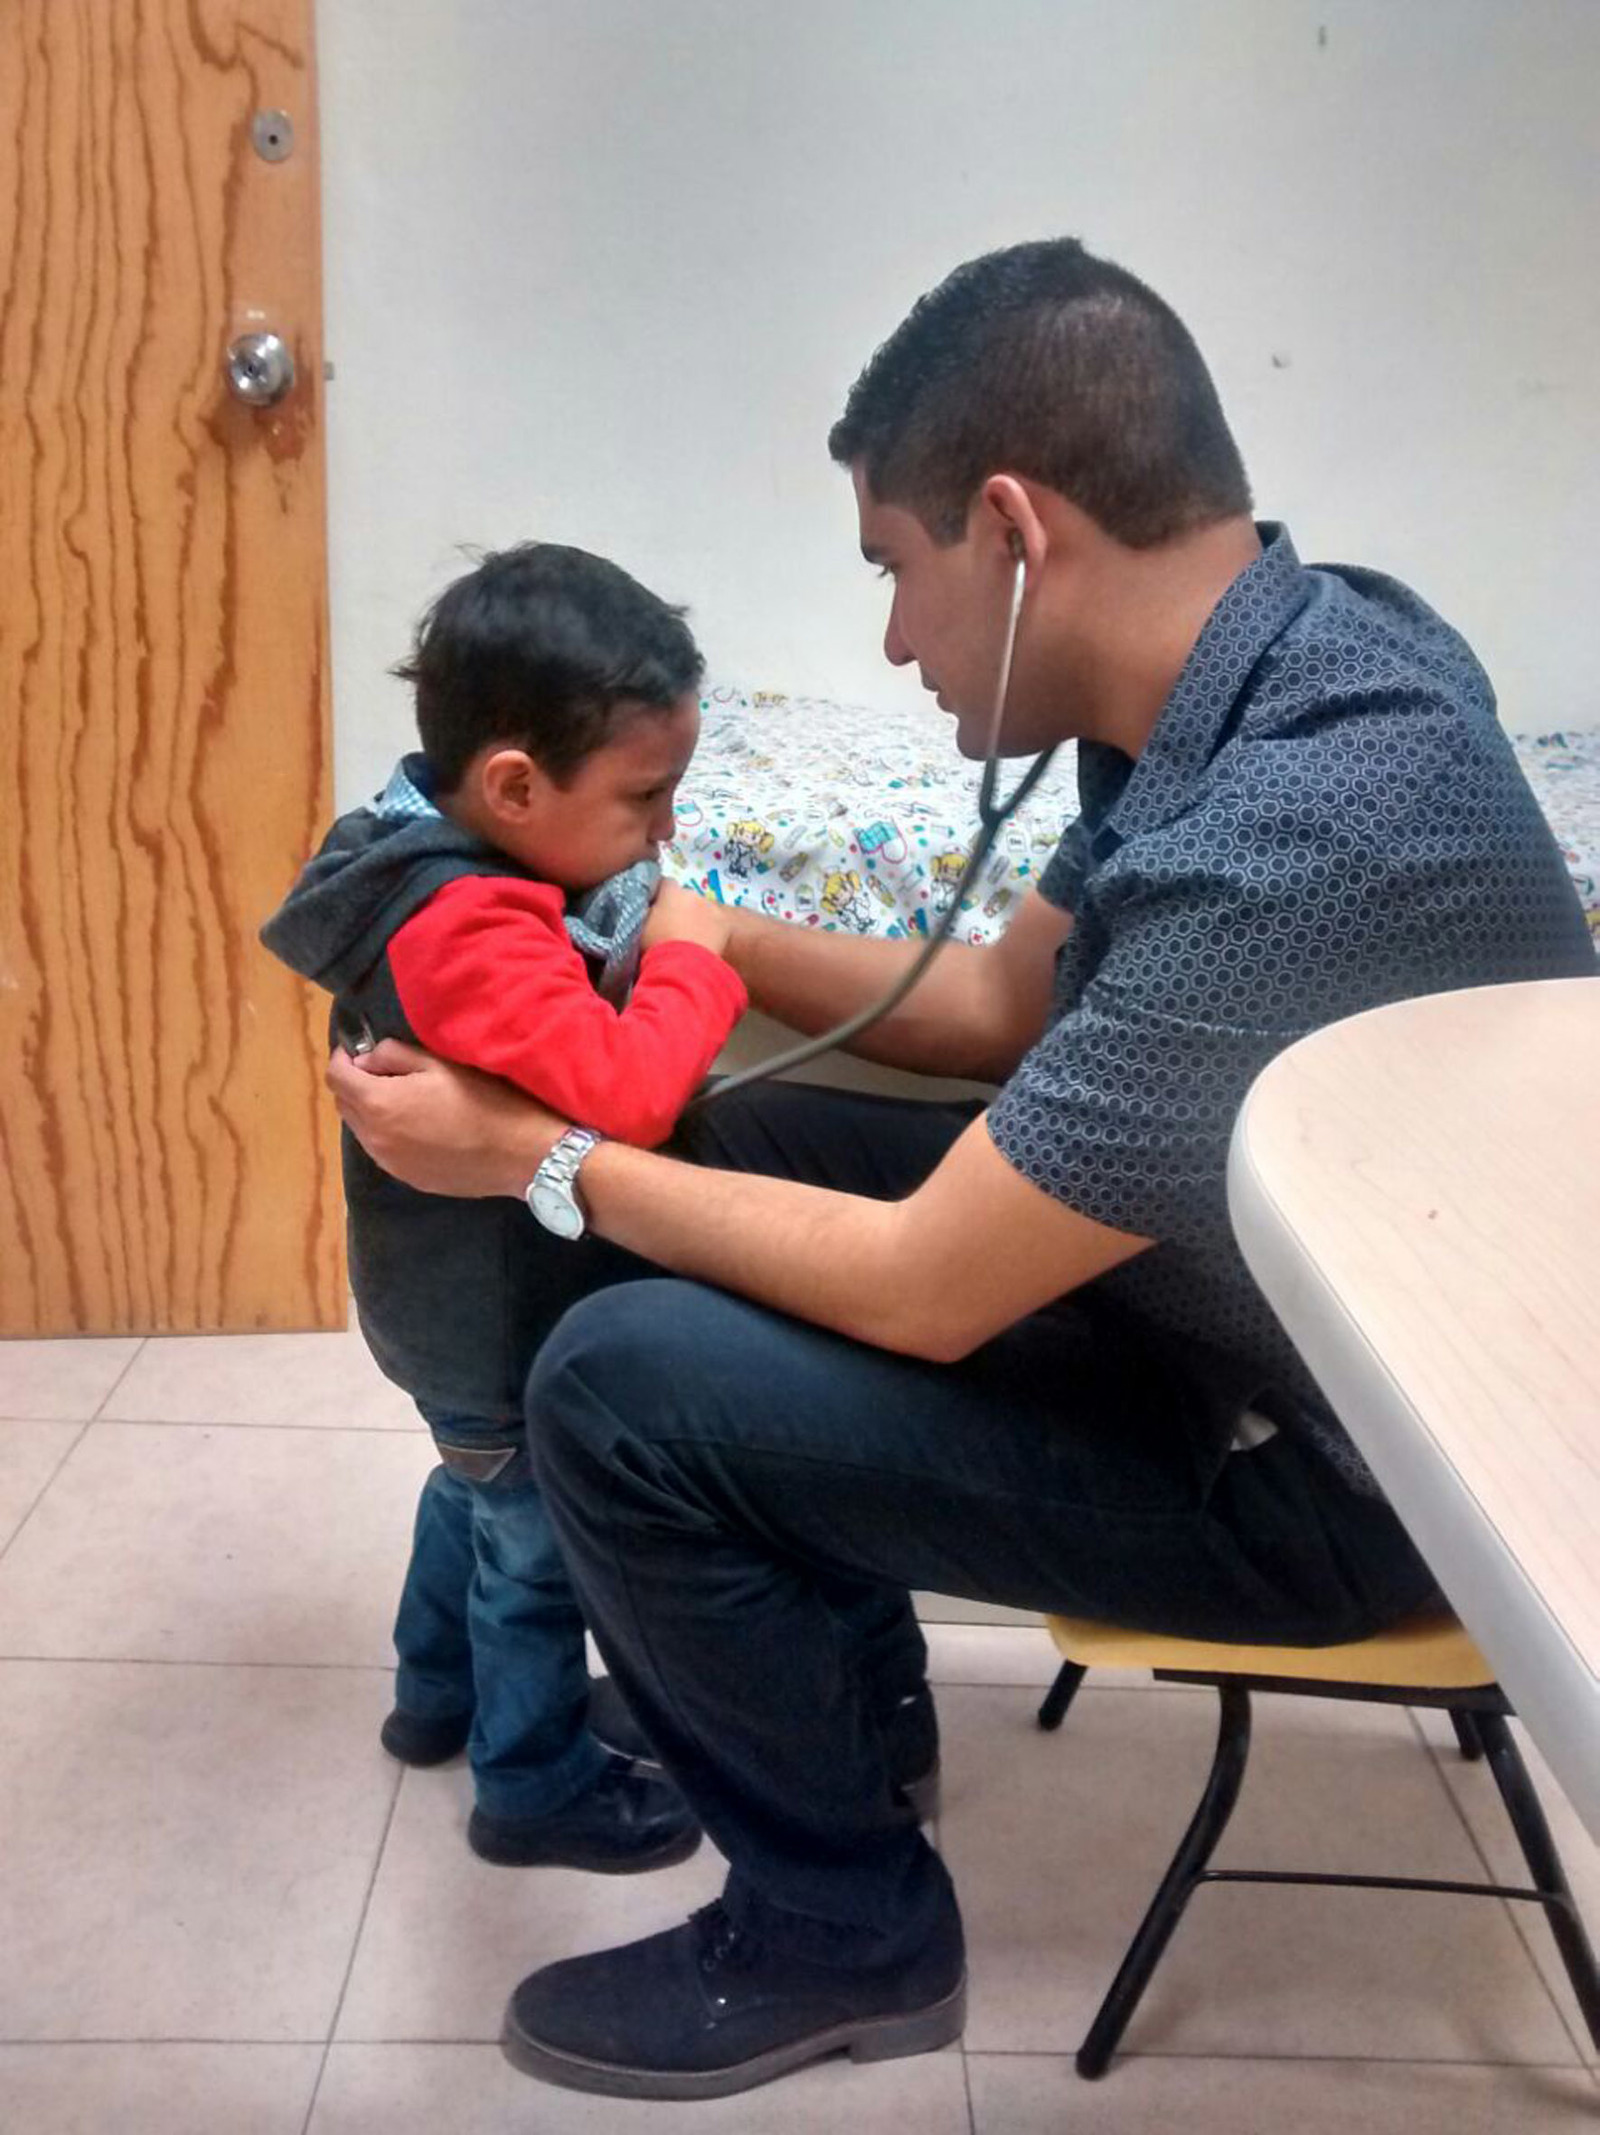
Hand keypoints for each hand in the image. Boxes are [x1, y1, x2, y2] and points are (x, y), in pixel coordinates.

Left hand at [325, 1041, 565, 1197]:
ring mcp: (389, 1163)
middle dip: (355, 1084)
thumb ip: (393, 1054)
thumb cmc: (483, 1099)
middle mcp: (373, 1138)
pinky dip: (388, 1134)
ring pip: (362, 1131)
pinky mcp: (407, 1178)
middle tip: (384, 1071)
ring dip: (370, 1112)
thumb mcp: (439, 1064)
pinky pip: (383, 1151)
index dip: (342, 1058)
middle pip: (344, 1105)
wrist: (518, 1153)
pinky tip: (420, 1127)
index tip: (358, 1049)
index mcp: (377, 1104)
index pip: (336, 1077)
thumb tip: (367, 1059)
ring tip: (404, 1100)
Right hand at [643, 879, 733, 958]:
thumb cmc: (656, 947)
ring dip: (699, 919)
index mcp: (670, 893)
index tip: (659, 908)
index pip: (665, 884)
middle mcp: (693, 894)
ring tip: (693, 940)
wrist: (682, 968)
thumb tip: (650, 908)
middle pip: (686, 898)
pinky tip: (707, 945)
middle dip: (682, 909)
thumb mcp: (642, 927)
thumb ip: (647, 912)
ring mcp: (712, 908)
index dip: (662, 896)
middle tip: (676, 928)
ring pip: (704, 910)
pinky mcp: (725, 923)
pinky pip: (718, 923)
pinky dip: (714, 931)